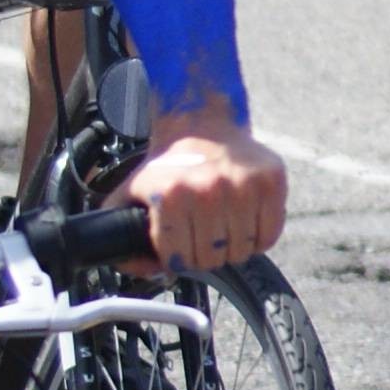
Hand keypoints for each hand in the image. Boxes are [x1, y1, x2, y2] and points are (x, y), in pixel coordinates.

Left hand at [127, 116, 287, 276]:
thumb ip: (118, 227)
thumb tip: (134, 265)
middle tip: (203, 243)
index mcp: (171, 196)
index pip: (178, 258)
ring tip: (223, 235)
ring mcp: (244, 186)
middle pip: (211, 258)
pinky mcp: (271, 182)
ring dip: (232, 250)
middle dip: (205, 256)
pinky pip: (269, 235)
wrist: (202, 124)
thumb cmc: (169, 164)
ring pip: (242, 251)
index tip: (180, 250)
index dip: (177, 260)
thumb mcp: (132, 190)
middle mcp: (208, 189)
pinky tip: (245, 228)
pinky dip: (258, 240)